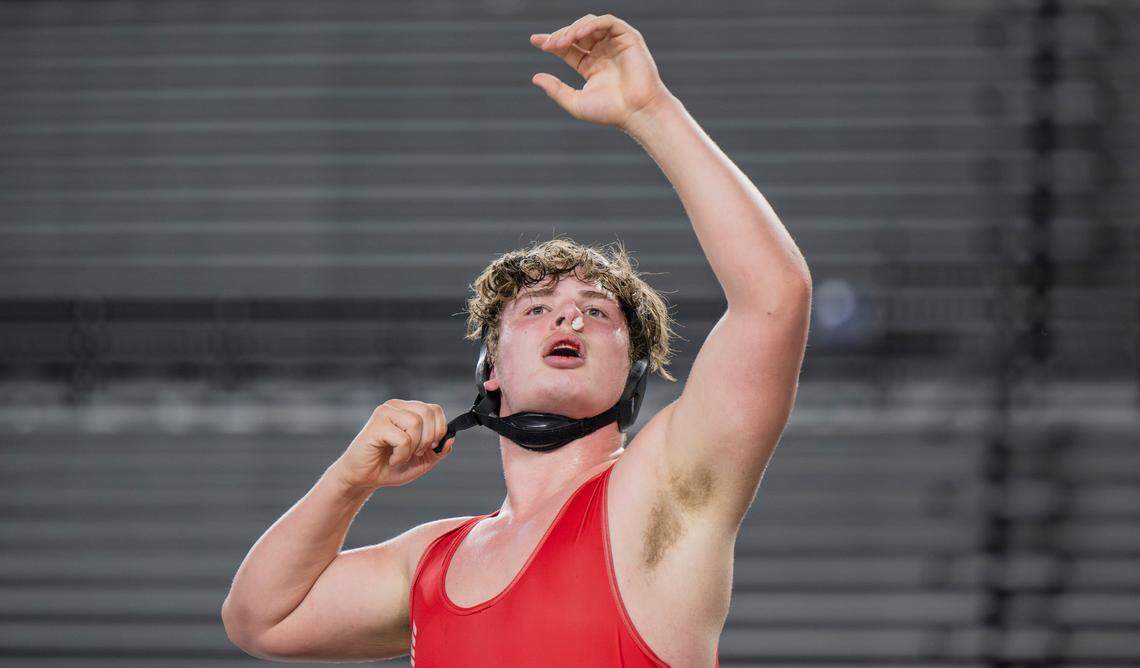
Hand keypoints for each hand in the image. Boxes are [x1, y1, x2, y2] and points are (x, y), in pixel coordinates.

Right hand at [332, 399, 454, 491]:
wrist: (363, 478)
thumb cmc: (390, 467)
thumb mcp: (422, 460)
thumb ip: (438, 450)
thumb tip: (452, 438)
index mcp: (408, 410)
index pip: (434, 409)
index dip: (439, 429)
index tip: (431, 447)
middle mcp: (396, 406)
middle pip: (428, 413)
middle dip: (428, 439)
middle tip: (416, 453)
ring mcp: (385, 413)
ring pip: (416, 423)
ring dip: (414, 447)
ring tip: (401, 457)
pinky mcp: (376, 425)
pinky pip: (403, 438)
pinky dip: (401, 455)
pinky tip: (392, 460)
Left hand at [529, 14, 671, 130]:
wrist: (637, 111)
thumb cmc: (611, 111)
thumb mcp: (575, 102)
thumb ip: (555, 90)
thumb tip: (535, 78)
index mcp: (591, 65)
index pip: (568, 47)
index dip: (552, 41)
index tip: (535, 40)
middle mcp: (603, 52)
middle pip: (576, 33)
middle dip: (560, 35)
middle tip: (548, 45)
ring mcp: (615, 44)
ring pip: (590, 24)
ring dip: (573, 29)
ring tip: (562, 42)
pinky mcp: (629, 38)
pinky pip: (607, 22)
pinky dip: (592, 24)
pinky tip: (578, 34)